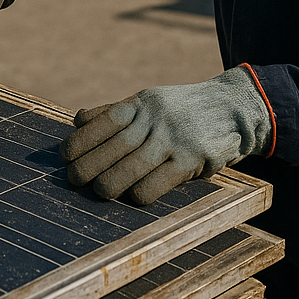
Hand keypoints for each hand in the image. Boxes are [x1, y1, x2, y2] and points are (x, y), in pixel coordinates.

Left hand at [60, 68, 271, 203]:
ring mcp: (175, 138)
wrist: (234, 107)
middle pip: (115, 145)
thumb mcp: (149, 101)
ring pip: (134, 165)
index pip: (104, 120)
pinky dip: (142, 191)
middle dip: (90, 164)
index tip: (64, 155)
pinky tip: (133, 197)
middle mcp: (156, 117)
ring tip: (99, 191)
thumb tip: (77, 119)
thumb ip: (115, 111)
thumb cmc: (181, 109)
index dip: (82, 139)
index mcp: (141, 102)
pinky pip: (161, 180)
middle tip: (73, 179)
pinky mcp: (194, 158)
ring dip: (112, 182)